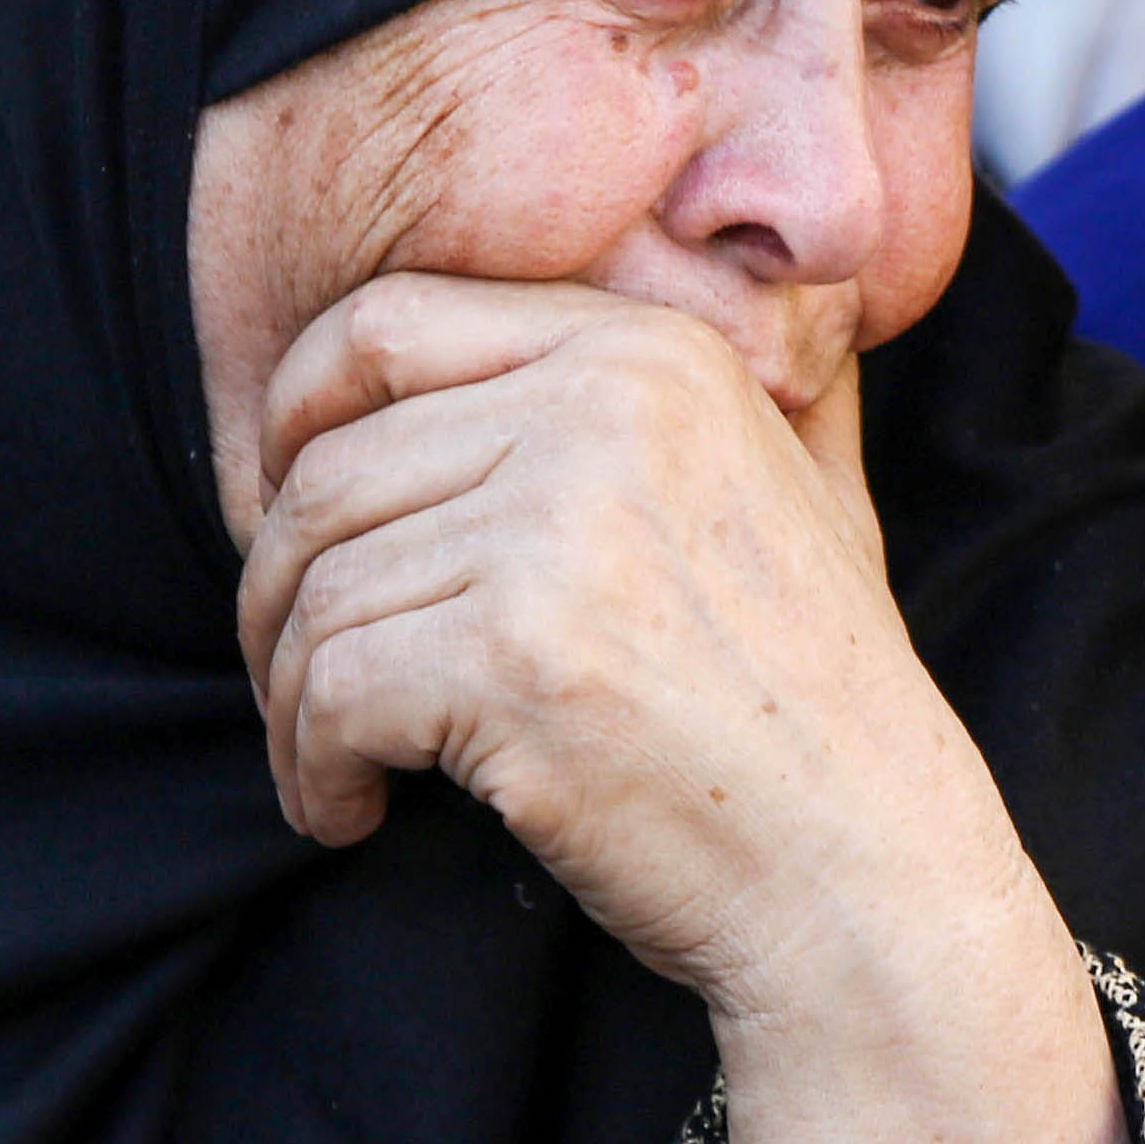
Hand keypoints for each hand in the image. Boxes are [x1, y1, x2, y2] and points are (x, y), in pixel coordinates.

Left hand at [242, 272, 1121, 1143]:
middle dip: (275, 589)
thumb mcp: (815, 491)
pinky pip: (331, 691)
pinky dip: (313, 767)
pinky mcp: (515, 661)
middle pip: (327, 471)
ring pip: (318, 591)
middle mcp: (604, 412)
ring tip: (330, 766)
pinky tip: (352, 811)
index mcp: (650, 355)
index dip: (294, 418)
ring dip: (290, 698)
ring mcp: (559, 535)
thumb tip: (721, 265)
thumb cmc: (823, 707)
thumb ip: (759, 375)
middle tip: (296, 681)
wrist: (869, 879)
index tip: (283, 514)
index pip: (385, 325)